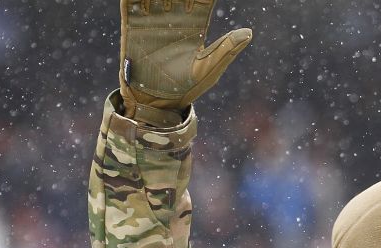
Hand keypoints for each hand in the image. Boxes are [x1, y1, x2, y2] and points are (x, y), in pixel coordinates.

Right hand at [119, 0, 251, 125]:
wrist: (156, 103)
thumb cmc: (187, 88)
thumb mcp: (209, 68)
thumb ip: (226, 48)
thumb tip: (249, 33)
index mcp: (193, 27)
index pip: (200, 0)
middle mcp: (173, 20)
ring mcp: (152, 22)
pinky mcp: (133, 27)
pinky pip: (131, 5)